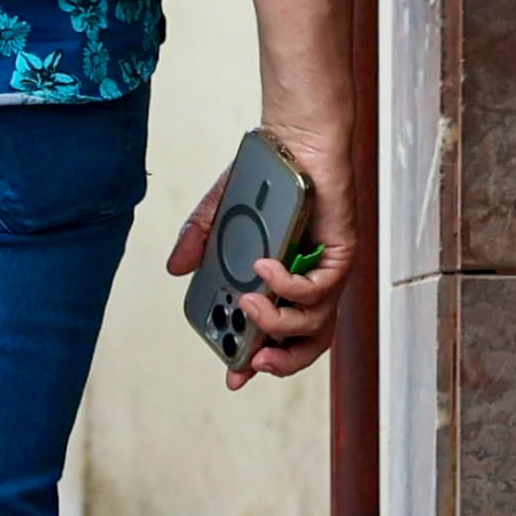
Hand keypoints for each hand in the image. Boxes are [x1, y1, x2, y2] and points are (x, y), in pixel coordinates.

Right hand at [161, 132, 352, 388]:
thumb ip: (198, 241)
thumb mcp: (220, 214)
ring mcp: (326, 271)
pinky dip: (288, 285)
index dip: (257, 361)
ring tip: (248, 305)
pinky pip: (319, 287)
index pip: (276, 337)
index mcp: (282, 284)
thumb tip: (176, 269)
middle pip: (304, 344)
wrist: (293, 140)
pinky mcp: (340, 253)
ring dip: (277, 323)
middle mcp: (308, 284)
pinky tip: (265, 268)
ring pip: (314, 324)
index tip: (234, 375)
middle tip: (249, 361)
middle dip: (277, 361)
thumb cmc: (265, 177)